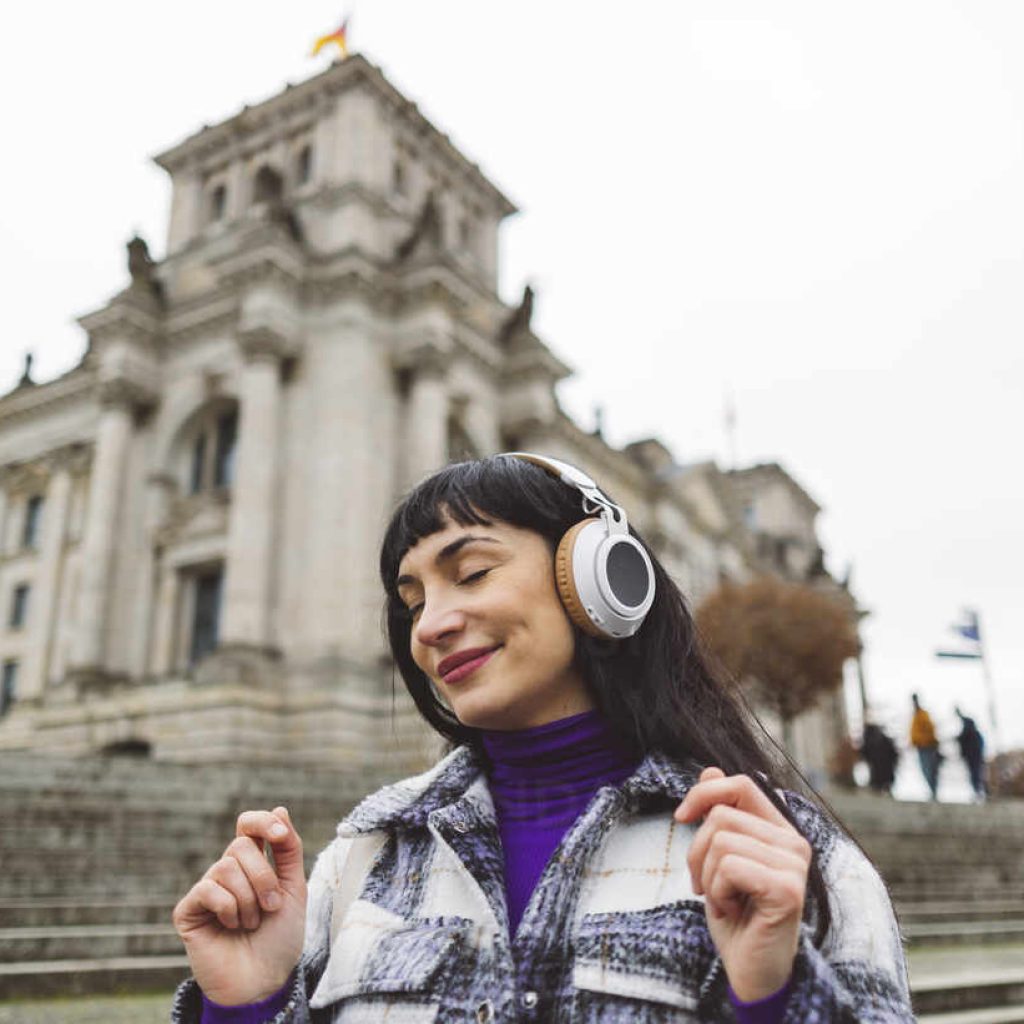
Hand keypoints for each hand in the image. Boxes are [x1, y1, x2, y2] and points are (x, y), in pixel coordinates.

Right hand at [172, 806, 306, 1005]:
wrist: (263, 981)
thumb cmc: (280, 938)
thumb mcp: (294, 888)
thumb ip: (288, 849)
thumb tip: (279, 808)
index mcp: (253, 863)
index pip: (249, 824)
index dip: (263, 822)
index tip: (279, 834)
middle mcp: (228, 871)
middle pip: (241, 844)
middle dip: (264, 877)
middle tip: (271, 908)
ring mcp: (206, 889)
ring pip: (226, 867)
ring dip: (249, 900)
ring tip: (250, 924)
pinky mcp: (188, 910)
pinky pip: (208, 889)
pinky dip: (228, 908)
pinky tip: (230, 927)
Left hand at [675, 768, 810, 1001]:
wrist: (752, 971)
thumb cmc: (736, 913)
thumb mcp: (718, 858)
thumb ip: (720, 815)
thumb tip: (710, 770)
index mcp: (779, 829)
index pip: (740, 785)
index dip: (704, 794)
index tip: (681, 818)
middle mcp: (794, 842)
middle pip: (721, 816)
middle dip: (697, 852)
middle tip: (705, 885)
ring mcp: (794, 865)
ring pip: (721, 841)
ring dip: (707, 877)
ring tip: (722, 900)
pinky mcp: (787, 889)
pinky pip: (729, 867)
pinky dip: (717, 892)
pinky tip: (732, 911)